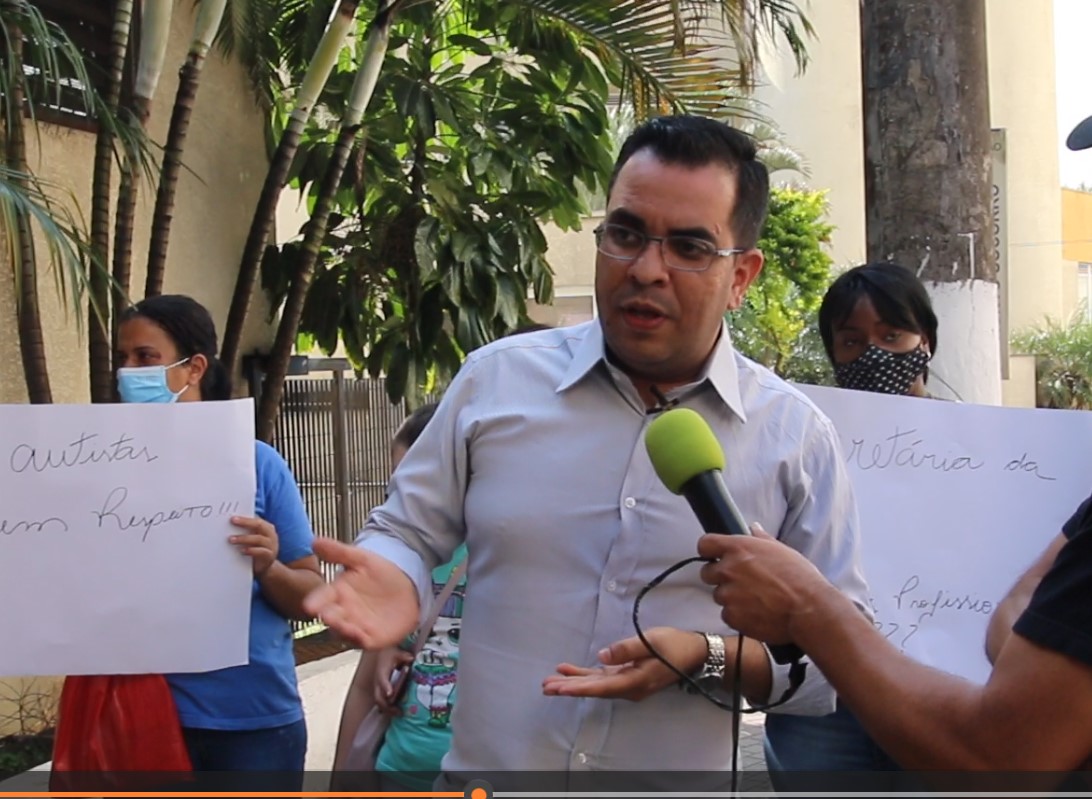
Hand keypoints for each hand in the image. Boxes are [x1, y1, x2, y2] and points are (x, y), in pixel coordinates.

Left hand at [229, 516, 278, 576]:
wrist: (264, 567)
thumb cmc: (255, 549)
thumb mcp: (251, 538)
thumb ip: (245, 531)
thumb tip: (229, 524)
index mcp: (266, 527)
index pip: (256, 518)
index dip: (245, 517)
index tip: (232, 516)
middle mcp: (270, 534)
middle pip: (259, 525)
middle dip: (245, 522)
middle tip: (232, 521)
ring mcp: (271, 545)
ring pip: (258, 539)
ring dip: (244, 538)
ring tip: (231, 539)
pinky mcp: (269, 556)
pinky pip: (261, 552)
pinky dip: (251, 550)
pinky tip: (241, 550)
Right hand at [303, 538, 419, 649]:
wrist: (407, 586)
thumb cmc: (380, 573)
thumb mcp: (361, 559)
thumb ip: (339, 552)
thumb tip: (315, 541)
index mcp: (336, 593)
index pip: (321, 598)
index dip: (315, 602)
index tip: (309, 605)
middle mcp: (342, 611)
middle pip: (331, 617)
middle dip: (328, 618)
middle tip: (326, 616)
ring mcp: (356, 626)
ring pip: (344, 632)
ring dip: (342, 631)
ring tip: (343, 627)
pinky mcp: (371, 637)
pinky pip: (363, 642)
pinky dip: (360, 640)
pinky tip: (361, 635)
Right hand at [374, 647, 415, 714]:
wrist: (382, 655)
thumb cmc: (390, 655)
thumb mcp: (396, 653)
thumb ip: (403, 656)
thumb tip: (411, 658)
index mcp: (381, 672)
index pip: (382, 680)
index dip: (385, 687)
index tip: (390, 694)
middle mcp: (378, 683)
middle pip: (378, 697)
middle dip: (387, 706)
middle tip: (399, 711)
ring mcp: (378, 689)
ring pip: (380, 703)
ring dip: (388, 710)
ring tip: (400, 714)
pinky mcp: (381, 692)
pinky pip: (382, 703)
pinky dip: (388, 709)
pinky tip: (397, 712)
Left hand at [541, 627, 707, 700]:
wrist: (693, 653)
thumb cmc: (673, 646)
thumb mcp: (651, 642)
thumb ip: (626, 649)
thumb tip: (602, 655)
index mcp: (635, 681)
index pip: (601, 687)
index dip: (578, 688)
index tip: (559, 689)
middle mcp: (629, 687)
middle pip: (594, 689)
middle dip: (569, 688)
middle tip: (546, 687)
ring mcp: (628, 684)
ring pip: (596, 685)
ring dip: (573, 683)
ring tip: (550, 682)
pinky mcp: (628, 676)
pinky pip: (602, 679)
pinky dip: (585, 676)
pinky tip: (569, 672)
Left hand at [698, 522, 827, 644]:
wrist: (809, 609)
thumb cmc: (800, 578)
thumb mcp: (782, 550)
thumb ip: (761, 539)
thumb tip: (753, 528)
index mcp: (739, 548)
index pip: (705, 544)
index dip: (709, 551)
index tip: (714, 556)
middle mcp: (729, 569)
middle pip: (707, 572)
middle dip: (720, 577)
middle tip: (742, 583)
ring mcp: (728, 594)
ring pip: (719, 595)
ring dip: (732, 598)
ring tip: (756, 600)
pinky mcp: (732, 616)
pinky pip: (727, 615)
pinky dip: (738, 615)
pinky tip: (757, 613)